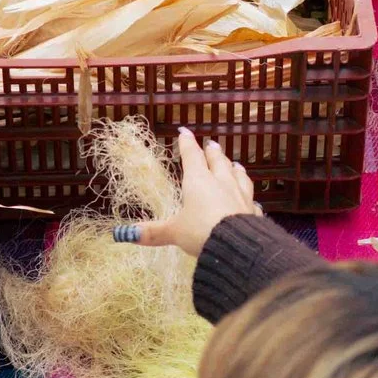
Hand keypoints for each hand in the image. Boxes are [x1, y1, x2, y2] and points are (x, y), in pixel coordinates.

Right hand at [133, 128, 259, 254]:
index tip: (185, 132)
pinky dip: (248, 197)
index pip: (192, 156)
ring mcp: (240, 195)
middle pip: (218, 161)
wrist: (237, 245)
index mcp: (199, 181)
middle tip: (212, 144)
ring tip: (235, 164)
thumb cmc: (201, 231)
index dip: (187, 144)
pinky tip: (251, 200)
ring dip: (234, 168)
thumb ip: (152, 232)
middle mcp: (222, 183)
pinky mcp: (252, 211)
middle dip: (213, 152)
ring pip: (238, 176)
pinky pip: (251, 200)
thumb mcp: (174, 232)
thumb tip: (124, 234)